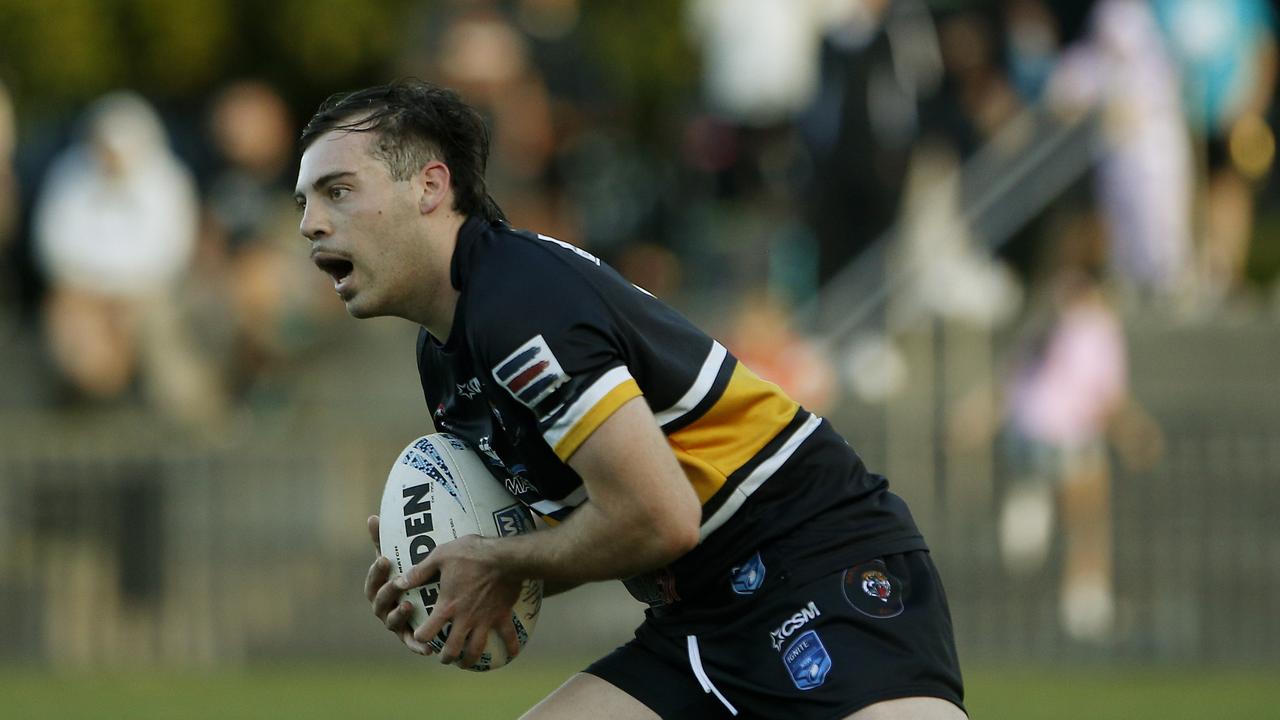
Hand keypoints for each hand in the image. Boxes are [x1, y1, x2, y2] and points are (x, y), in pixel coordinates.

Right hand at [364, 515, 432, 655]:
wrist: (425, 599)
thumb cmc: (406, 575)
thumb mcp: (397, 558)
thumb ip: (384, 540)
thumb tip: (372, 517)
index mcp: (377, 589)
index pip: (372, 580)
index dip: (376, 571)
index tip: (385, 559)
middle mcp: (382, 608)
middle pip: (380, 601)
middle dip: (389, 591)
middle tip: (399, 581)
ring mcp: (394, 624)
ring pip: (392, 621)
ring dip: (399, 615)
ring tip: (409, 607)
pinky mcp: (408, 638)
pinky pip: (412, 643)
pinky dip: (418, 646)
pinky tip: (428, 647)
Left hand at [379, 533, 522, 667]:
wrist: (504, 557)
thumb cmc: (471, 554)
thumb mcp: (440, 556)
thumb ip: (420, 571)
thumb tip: (399, 582)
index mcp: (447, 606)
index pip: (427, 632)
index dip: (420, 637)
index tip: (420, 635)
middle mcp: (464, 618)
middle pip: (453, 648)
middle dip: (447, 657)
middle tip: (445, 658)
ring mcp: (484, 619)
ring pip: (476, 649)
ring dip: (470, 659)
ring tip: (466, 663)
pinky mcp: (502, 616)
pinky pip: (508, 636)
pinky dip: (510, 647)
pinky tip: (510, 655)